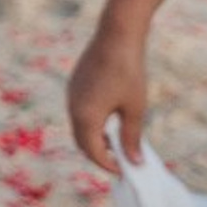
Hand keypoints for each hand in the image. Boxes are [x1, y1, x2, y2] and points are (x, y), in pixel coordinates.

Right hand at [67, 25, 148, 172]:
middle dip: (99, 153)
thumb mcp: (135, 109)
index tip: (125, 171)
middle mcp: (72, 107)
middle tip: (121, 160)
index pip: (93, 151)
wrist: (116, 36)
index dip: (108, 165)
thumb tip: (134, 162)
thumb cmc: (128, 73)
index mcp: (86, 117)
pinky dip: (91, 122)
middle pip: (82, 141)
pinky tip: (111, 117)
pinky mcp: (74, 84)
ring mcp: (71, 95)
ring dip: (95, 137)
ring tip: (118, 140)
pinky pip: (79, 111)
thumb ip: (131, 139)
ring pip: (79, 126)